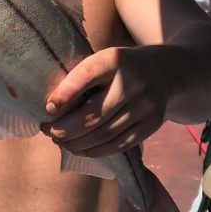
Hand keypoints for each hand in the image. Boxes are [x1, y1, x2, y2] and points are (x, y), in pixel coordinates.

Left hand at [40, 47, 167, 155]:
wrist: (162, 72)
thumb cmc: (118, 69)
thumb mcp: (102, 61)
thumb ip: (80, 79)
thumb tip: (52, 109)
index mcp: (114, 60)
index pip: (86, 76)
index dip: (65, 94)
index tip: (48, 109)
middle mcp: (133, 82)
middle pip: (94, 114)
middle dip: (66, 128)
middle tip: (48, 132)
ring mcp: (145, 105)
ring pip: (105, 134)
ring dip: (77, 143)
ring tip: (60, 141)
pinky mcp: (152, 124)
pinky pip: (119, 144)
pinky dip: (95, 150)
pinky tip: (79, 148)